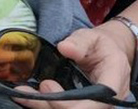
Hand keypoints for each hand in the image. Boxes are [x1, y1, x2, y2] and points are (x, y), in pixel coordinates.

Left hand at [12, 26, 130, 108]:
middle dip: (52, 106)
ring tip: (23, 95)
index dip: (72, 103)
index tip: (47, 87)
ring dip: (45, 107)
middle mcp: (107, 101)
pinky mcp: (81, 107)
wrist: (108, 53)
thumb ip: (80, 42)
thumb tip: (64, 48)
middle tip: (29, 92)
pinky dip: (46, 105)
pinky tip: (29, 97)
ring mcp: (94, 107)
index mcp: (114, 81)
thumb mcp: (93, 37)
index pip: (96, 101)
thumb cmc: (101, 45)